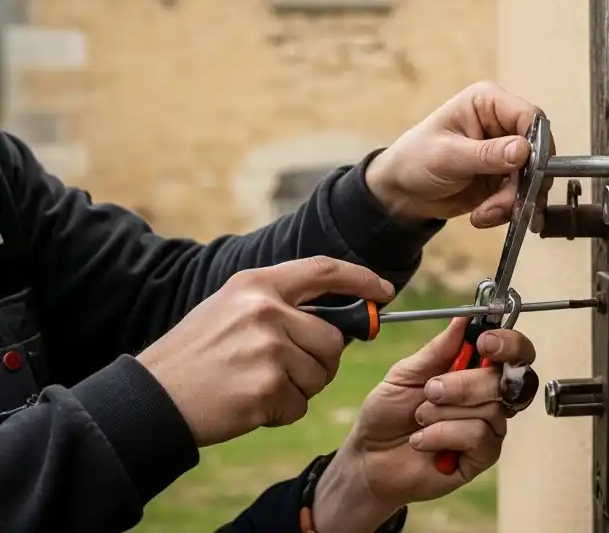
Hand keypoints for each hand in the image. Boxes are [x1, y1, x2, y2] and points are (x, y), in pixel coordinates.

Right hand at [137, 256, 394, 446]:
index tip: (384, 290)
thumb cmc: (195, 355)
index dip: (360, 278)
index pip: (324, 270)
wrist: (151, 399)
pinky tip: (249, 406)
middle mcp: (266, 310)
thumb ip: (279, 304)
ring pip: (319, 373)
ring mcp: (267, 348)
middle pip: (332, 338)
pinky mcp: (266, 387)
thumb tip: (339, 319)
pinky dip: (281, 412)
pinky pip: (299, 404)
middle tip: (287, 372)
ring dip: (298, 389)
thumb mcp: (231, 308)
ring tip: (257, 386)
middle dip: (321, 361)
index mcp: (257, 284)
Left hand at [312, 320, 537, 532]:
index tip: (484, 342)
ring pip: (491, 409)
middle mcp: (489, 396)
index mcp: (475, 368)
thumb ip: (439, 349)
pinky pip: (479, 437)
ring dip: (445, 412)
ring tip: (419, 418)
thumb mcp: (406, 372)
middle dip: (466, 383)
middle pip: (506, 380)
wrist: (370, 457)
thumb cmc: (389, 411)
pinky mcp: (482, 457)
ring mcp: (489, 427)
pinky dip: (444, 434)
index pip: (514, 352)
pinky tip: (422, 440)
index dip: (509, 344)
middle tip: (431, 389)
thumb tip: (464, 317)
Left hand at [365, 81, 553, 226]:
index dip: (537, 144)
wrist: (402, 192)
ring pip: (531, 178)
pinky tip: (483, 216)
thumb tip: (523, 150)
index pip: (529, 116)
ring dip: (513, 202)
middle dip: (524, 184)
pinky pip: (520, 195)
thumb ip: (486, 154)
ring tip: (486, 214)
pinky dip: (506, 210)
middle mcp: (502, 124)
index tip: (531, 172)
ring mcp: (505, 152)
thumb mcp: (448, 156)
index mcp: (488, 103)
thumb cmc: (415, 158)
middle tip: (508, 207)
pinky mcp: (504, 177)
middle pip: (537, 152)